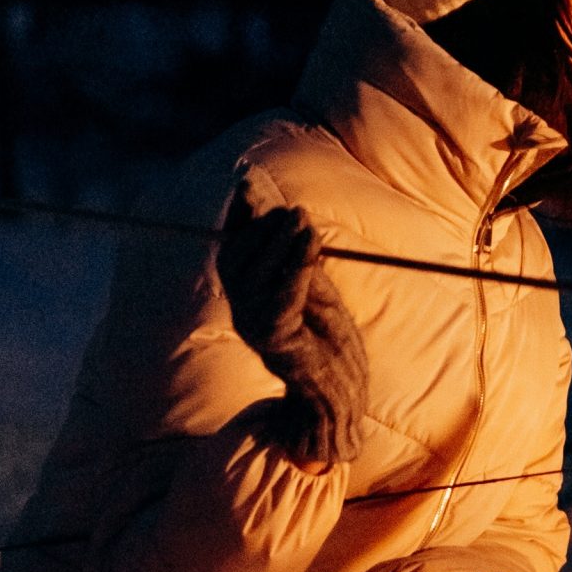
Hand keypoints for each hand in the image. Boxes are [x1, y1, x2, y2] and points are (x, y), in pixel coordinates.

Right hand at [219, 179, 368, 469]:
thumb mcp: (309, 281)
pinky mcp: (274, 341)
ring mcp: (253, 326)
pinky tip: (310, 245)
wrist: (339, 389)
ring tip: (305, 223)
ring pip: (257, 276)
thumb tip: (276, 203)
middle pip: (238, 257)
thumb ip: (292, 247)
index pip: (232, 244)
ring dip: (283, 244)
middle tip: (295, 211)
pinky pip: (281, 299)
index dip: (239, 214)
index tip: (249, 182)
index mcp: (244, 293)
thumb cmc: (327, 334)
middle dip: (265, 228)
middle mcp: (240, 308)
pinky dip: (295, 269)